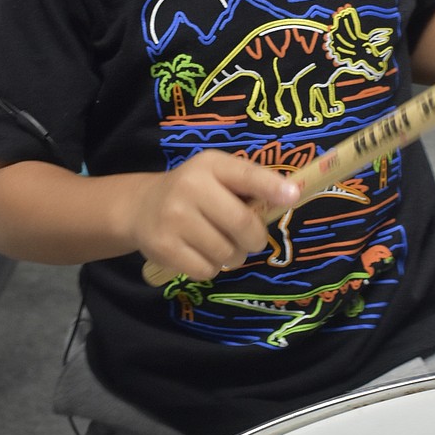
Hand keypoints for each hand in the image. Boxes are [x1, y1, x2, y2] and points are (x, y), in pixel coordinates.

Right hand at [128, 150, 298, 282]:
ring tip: (219, 244)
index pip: (246, 175)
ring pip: (226, 252)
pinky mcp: (164, 247)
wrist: (141, 206)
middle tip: (250, 240)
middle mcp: (190, 187)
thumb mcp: (217, 175)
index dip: (272, 187)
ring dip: (232, 256)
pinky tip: (200, 253)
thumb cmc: (193, 190)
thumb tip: (290, 196)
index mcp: (211, 165)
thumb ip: (249, 184)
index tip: (293, 196)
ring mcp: (174, 218)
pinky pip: (207, 270)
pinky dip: (211, 268)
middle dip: (254, 239)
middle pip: (242, 224)